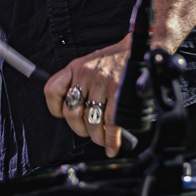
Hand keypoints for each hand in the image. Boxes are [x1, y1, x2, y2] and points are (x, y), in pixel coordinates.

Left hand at [44, 35, 131, 156]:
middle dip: (80, 129)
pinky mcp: (119, 93)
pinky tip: (113, 145)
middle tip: (89, 133)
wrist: (143, 50)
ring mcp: (102, 84)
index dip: (55, 108)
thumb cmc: (118, 61)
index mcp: (76, 67)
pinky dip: (112, 140)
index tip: (63, 116)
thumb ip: (81, 84)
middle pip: (71, 113)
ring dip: (97, 137)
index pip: (52, 90)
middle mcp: (85, 75)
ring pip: (91, 121)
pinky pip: (111, 124)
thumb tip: (79, 115)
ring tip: (103, 141)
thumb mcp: (92, 63)